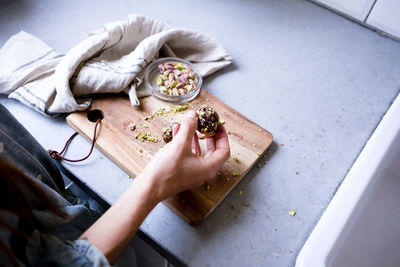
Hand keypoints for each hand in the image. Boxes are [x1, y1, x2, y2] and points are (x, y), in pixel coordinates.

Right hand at [80, 110, 228, 261]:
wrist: (150, 188)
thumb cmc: (167, 171)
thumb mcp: (180, 144)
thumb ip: (189, 127)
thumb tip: (193, 115)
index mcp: (209, 167)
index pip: (224, 150)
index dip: (222, 135)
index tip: (218, 125)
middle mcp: (203, 172)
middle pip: (213, 151)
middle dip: (209, 136)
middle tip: (207, 125)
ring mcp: (192, 174)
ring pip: (199, 152)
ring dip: (194, 138)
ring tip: (189, 125)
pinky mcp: (182, 173)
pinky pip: (188, 156)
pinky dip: (185, 144)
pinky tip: (176, 132)